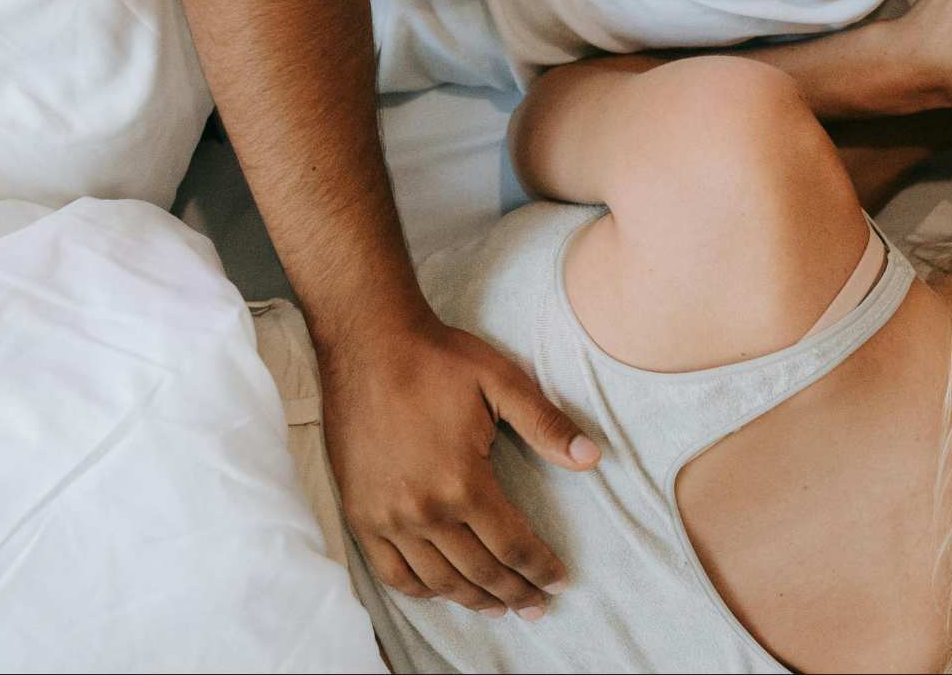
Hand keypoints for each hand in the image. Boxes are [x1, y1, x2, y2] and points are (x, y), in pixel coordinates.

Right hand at [319, 315, 599, 619]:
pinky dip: (420, 590)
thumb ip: (547, 425)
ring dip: (473, 599)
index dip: (541, 568)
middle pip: (480, 571)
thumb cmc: (439, 359)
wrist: (369, 343)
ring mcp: (387, 517)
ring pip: (438, 580)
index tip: (559, 581)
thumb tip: (592, 458)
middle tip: (537, 606)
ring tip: (499, 608)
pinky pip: (391, 572)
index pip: (513, 545)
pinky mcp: (360, 513)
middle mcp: (424, 510)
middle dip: (515, 593)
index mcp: (463, 483)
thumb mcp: (504, 382)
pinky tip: (442, 592)